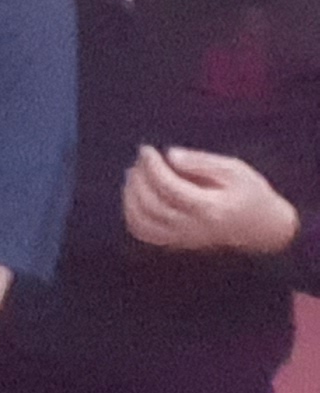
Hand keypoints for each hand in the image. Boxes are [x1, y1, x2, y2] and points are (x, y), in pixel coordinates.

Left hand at [122, 145, 298, 256]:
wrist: (261, 228)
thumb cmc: (249, 193)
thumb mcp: (235, 170)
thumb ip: (202, 162)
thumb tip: (170, 154)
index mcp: (209, 207)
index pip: (169, 188)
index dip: (152, 167)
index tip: (147, 149)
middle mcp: (192, 227)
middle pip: (151, 204)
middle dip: (139, 177)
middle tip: (141, 158)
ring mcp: (182, 238)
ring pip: (141, 221)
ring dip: (130, 195)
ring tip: (135, 173)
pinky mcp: (176, 243)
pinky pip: (142, 232)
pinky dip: (131, 212)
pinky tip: (135, 193)